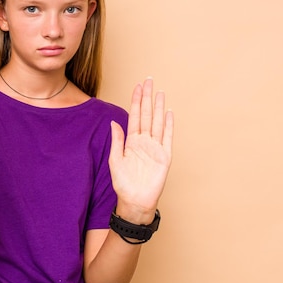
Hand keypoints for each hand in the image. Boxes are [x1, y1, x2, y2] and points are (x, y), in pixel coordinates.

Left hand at [109, 78, 173, 223]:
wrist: (135, 201)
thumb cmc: (123, 183)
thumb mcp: (115, 160)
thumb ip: (117, 140)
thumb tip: (113, 122)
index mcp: (132, 141)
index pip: (135, 116)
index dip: (136, 101)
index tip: (138, 87)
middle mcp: (144, 141)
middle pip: (147, 115)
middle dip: (147, 98)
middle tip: (149, 81)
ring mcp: (155, 148)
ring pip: (158, 123)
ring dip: (159, 108)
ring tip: (160, 93)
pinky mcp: (164, 156)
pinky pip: (167, 138)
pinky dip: (169, 125)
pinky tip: (169, 113)